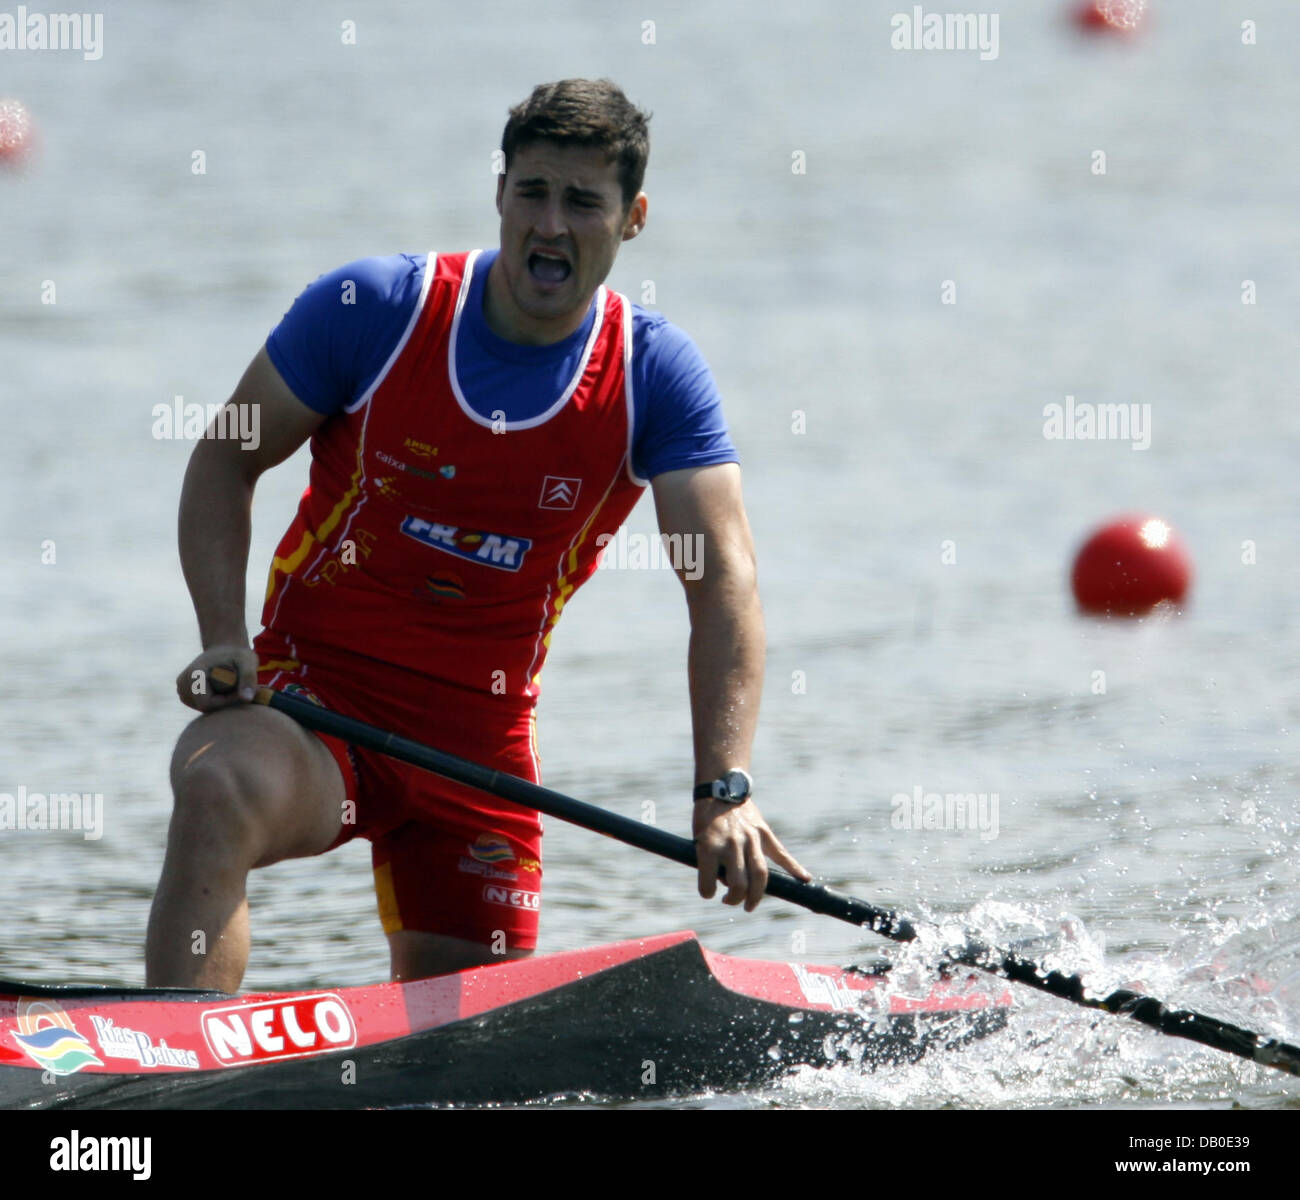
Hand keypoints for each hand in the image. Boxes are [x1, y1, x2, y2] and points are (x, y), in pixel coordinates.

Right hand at [175, 644, 259, 711]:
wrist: (225, 649)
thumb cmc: (238, 655)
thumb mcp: (248, 661)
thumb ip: (248, 678)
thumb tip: (246, 699)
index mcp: (193, 675)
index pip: (207, 703)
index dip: (227, 702)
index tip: (243, 693)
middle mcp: (182, 684)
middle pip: (205, 707)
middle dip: (225, 702)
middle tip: (240, 689)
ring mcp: (181, 690)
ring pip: (204, 709)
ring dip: (221, 703)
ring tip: (232, 686)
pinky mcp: (185, 694)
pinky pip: (203, 706)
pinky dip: (215, 702)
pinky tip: (223, 690)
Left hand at [692, 798, 811, 911]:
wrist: (722, 788)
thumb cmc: (706, 817)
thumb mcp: (699, 838)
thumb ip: (711, 861)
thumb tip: (726, 884)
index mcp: (709, 846)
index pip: (708, 883)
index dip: (707, 892)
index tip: (709, 892)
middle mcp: (731, 844)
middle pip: (739, 884)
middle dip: (734, 899)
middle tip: (730, 901)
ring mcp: (750, 838)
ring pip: (760, 875)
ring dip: (756, 895)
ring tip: (749, 905)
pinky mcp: (764, 833)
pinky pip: (781, 854)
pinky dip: (794, 867)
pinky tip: (804, 880)